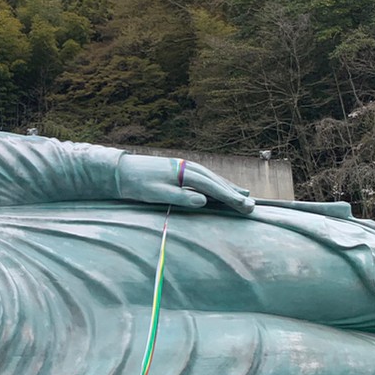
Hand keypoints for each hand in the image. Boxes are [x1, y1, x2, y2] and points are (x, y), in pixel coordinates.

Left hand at [115, 154, 254, 213]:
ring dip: (228, 188)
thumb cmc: (137, 183)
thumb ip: (180, 197)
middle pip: (216, 182)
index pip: (213, 188)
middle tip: (252, 207)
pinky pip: (204, 177)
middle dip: (235, 194)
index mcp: (184, 173)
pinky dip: (216, 184)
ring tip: (245, 197)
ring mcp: (185, 167)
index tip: (245, 207)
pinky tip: (221, 188)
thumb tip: (203, 201)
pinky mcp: (180, 169)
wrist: (122, 170)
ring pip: (212, 178)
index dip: (230, 198)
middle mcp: (188, 167)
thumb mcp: (156, 193)